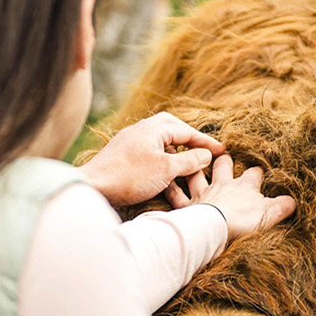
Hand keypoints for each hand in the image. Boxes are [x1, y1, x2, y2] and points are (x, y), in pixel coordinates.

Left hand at [78, 112, 225, 207]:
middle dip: (190, 139)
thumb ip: (190, 160)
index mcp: (153, 128)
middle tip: (203, 150)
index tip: (223, 151)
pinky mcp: (121, 154)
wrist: (93, 187)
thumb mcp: (167, 169)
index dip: (206, 142)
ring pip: (159, 140)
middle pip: (172, 128)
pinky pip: (148, 151)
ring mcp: (129, 141)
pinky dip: (161, 158)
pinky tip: (163, 172)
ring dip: (175, 150)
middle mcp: (140, 129)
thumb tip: (206, 155)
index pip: (187, 131)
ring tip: (186, 163)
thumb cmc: (130, 177)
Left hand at [166, 154, 296, 238]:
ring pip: (196, 174)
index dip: (256, 171)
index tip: (259, 170)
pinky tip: (168, 184)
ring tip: (192, 161)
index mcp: (244, 186)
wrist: (215, 228)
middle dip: (223, 160)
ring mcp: (202, 194)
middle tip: (224, 156)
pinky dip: (172, 189)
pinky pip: (176, 195)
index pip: (253, 173)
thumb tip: (294, 201)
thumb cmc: (243, 220)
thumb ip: (282, 207)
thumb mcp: (269, 214)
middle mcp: (221, 185)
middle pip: (222, 166)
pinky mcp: (186, 206)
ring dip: (194, 167)